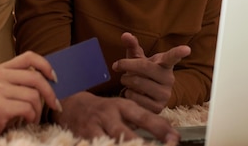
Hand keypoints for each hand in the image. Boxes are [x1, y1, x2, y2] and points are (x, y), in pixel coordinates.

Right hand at [0, 51, 60, 134]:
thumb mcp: (4, 87)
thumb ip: (21, 80)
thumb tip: (50, 79)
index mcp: (2, 69)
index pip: (29, 57)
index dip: (45, 65)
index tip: (54, 77)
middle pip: (36, 78)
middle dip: (50, 94)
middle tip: (55, 104)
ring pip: (34, 96)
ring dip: (39, 110)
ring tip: (34, 116)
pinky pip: (28, 109)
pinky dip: (32, 117)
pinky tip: (27, 120)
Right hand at [53, 91, 179, 144]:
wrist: (73, 106)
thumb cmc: (105, 111)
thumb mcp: (123, 110)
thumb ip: (143, 120)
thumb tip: (171, 134)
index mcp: (122, 106)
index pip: (145, 117)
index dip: (160, 129)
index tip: (174, 139)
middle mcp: (109, 116)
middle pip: (127, 135)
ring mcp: (94, 128)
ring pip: (112, 143)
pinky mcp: (83, 137)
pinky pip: (98, 145)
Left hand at [112, 32, 190, 112]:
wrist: (144, 94)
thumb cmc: (141, 72)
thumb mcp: (137, 58)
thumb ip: (132, 45)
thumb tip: (125, 35)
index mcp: (165, 64)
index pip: (173, 57)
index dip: (179, 53)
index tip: (186, 49)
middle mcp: (169, 79)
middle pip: (144, 67)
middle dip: (127, 65)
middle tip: (117, 65)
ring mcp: (165, 94)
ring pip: (137, 83)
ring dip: (125, 80)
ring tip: (127, 80)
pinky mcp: (158, 107)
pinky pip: (135, 98)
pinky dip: (128, 94)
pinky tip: (132, 93)